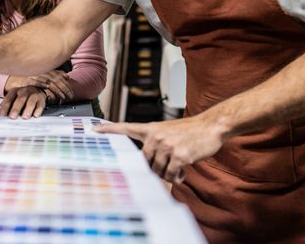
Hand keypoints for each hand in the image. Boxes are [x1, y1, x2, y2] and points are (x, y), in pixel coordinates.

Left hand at [0, 86, 48, 118]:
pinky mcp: (41, 100)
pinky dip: (38, 110)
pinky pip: (40, 105)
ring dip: (28, 109)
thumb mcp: (13, 97)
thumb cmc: (22, 97)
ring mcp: (34, 95)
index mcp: (15, 91)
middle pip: (20, 99)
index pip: (9, 98)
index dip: (5, 106)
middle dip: (16, 108)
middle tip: (12, 117)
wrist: (37, 90)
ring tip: (25, 117)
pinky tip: (35, 115)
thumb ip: (6, 104)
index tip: (2, 115)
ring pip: (31, 101)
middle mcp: (24, 91)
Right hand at [25, 70, 73, 101]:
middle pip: (56, 79)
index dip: (66, 85)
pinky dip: (41, 83)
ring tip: (62, 97)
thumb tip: (67, 76)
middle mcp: (41, 70)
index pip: (60, 77)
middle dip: (64, 88)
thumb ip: (54, 73)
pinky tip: (47, 86)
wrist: (14, 76)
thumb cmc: (30, 76)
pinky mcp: (26, 78)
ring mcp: (34, 74)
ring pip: (48, 81)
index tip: (71, 93)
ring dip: (56, 89)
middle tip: (70, 97)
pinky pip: (35, 80)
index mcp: (47, 69)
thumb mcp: (43, 73)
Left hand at [94, 116, 225, 183]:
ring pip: (158, 171)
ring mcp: (166, 145)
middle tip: (170, 166)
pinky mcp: (178, 155)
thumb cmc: (190, 132)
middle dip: (157, 169)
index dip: (109, 130)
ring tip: (179, 166)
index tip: (93, 131)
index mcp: (151, 129)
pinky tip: (184, 172)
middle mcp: (155, 136)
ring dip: (169, 174)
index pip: (125, 128)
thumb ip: (155, 146)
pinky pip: (171, 175)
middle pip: (145, 163)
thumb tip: (149, 169)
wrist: (211, 126)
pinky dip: (177, 177)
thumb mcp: (168, 133)